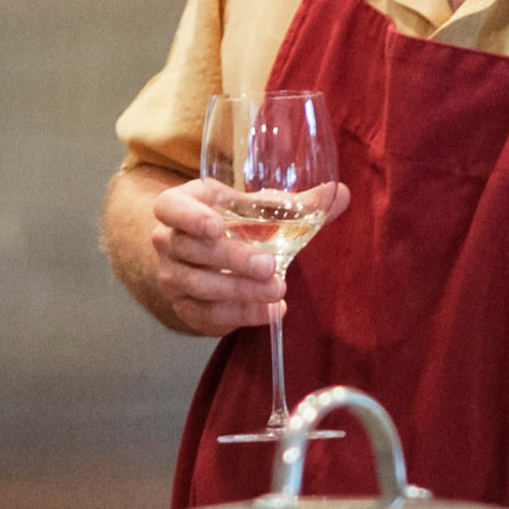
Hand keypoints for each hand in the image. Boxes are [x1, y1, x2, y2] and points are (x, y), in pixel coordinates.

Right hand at [144, 174, 351, 337]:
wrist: (207, 259)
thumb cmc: (234, 223)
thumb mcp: (258, 209)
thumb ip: (296, 204)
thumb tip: (340, 193)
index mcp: (182, 205)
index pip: (170, 207)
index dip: (189, 217)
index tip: (216, 226)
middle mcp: (168, 241)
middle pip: (191, 250)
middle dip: (232, 259)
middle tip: (269, 266)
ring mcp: (173, 277)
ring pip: (199, 285)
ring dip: (240, 290)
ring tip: (277, 291)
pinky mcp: (184, 307)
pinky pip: (207, 315)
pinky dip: (241, 315)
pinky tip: (269, 312)